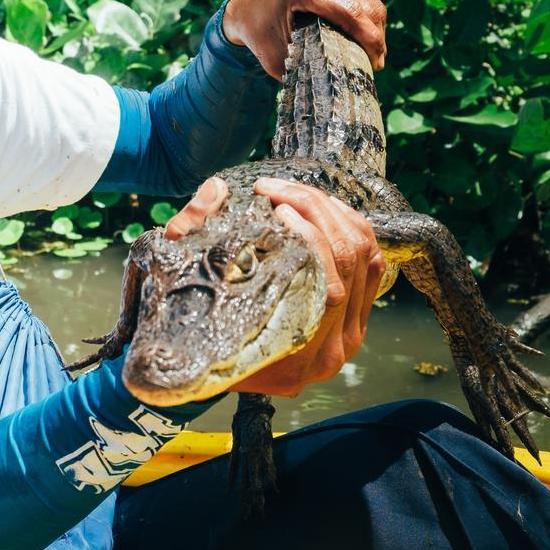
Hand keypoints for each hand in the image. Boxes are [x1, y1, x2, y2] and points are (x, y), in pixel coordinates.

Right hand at [164, 176, 384, 397]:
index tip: (274, 206)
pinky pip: (371, 264)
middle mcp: (330, 351)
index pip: (326, 285)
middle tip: (277, 190)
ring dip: (333, 213)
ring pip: (365, 257)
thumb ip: (191, 233)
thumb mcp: (178, 280)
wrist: (198, 360)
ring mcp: (349, 337)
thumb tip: (216, 190)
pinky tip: (322, 210)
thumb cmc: (186, 323)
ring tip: (294, 193)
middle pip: (349, 262)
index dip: (308, 234)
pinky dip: (351, 228)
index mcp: (294, 355)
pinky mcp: (356, 320)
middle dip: (316, 210)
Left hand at [223, 0, 386, 79]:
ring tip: (374, 48)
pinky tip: (366, 29)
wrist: (245, 7)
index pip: (350, 12)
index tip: (377, 63)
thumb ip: (307, 69)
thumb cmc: (258, 35)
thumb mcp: (276, 59)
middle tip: (377, 61)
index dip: (370, 40)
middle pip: (364, 4)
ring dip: (375, 23)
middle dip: (375, 35)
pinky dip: (368, 9)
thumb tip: (342, 86)